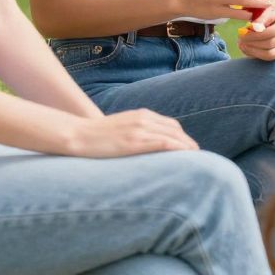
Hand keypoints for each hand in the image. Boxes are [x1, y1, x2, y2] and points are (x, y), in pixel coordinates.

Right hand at [58, 109, 196, 157]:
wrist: (77, 135)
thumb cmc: (95, 136)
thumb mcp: (120, 128)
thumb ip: (135, 132)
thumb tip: (144, 146)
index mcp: (141, 114)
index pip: (171, 125)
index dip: (182, 137)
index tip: (189, 148)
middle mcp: (144, 119)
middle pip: (176, 130)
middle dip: (188, 143)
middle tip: (198, 156)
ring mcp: (140, 129)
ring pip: (173, 136)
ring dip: (187, 148)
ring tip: (196, 160)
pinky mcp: (135, 141)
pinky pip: (164, 144)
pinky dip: (178, 150)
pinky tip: (185, 158)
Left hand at [238, 7, 274, 60]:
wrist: (274, 20)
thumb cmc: (267, 14)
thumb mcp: (264, 10)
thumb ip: (261, 17)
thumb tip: (256, 27)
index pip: (271, 32)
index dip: (255, 34)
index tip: (242, 32)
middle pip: (270, 43)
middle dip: (252, 42)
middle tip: (240, 40)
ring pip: (269, 53)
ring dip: (253, 50)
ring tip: (242, 45)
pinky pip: (270, 57)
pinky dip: (256, 54)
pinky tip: (248, 49)